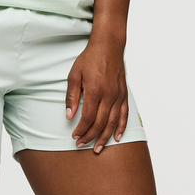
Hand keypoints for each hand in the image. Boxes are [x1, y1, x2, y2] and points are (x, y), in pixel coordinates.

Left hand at [67, 36, 128, 153]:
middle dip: (90, 136)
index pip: (88, 117)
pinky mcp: (124, 95)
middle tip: (82, 144)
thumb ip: (71, 97)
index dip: (81, 130)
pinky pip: (124, 115)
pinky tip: (117, 137)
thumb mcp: (74, 75)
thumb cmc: (89, 59)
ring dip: (105, 137)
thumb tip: (69, 116)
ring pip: (113, 122)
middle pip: (101, 123)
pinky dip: (121, 128)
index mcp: (95, 90)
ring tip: (98, 148)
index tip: (75, 136)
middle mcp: (109, 95)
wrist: (108, 46)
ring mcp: (118, 96)